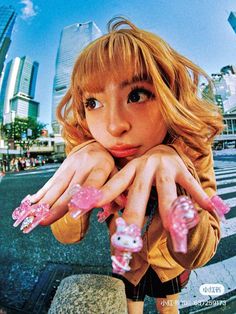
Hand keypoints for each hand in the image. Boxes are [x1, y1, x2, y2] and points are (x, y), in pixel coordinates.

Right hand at [30, 142, 115, 224]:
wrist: (96, 144)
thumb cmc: (110, 165)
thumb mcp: (118, 174)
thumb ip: (117, 191)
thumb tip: (119, 207)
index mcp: (102, 166)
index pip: (92, 183)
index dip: (83, 197)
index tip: (73, 212)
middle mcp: (84, 164)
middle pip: (70, 188)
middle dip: (57, 206)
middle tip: (45, 220)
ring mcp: (71, 165)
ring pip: (57, 185)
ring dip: (45, 202)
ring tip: (35, 216)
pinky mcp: (62, 167)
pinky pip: (51, 182)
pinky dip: (41, 193)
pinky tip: (32, 203)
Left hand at [97, 145, 212, 228]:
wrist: (165, 149)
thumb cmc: (145, 171)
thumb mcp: (132, 180)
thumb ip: (121, 196)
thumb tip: (103, 215)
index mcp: (130, 170)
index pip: (115, 184)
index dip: (103, 194)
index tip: (90, 204)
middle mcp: (145, 166)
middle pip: (138, 192)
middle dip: (134, 214)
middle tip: (128, 235)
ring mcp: (164, 167)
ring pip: (165, 189)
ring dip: (168, 208)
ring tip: (171, 227)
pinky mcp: (181, 168)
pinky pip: (189, 183)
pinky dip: (198, 195)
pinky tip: (208, 206)